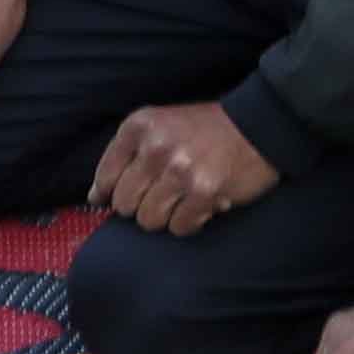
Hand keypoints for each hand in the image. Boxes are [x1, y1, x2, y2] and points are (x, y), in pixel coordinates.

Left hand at [91, 101, 275, 236]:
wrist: (258, 125)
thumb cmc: (204, 129)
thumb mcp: (158, 126)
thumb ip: (124, 156)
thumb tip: (95, 198)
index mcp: (139, 126)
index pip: (105, 178)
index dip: (112, 194)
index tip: (127, 195)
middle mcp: (155, 147)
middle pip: (125, 205)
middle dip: (142, 206)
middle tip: (163, 195)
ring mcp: (180, 170)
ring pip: (149, 220)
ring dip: (166, 216)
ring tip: (182, 199)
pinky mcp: (204, 192)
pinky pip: (179, 227)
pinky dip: (189, 222)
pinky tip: (200, 205)